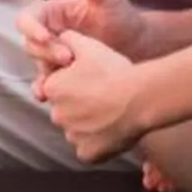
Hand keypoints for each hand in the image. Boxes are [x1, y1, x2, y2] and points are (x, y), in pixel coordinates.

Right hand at [17, 0, 157, 77]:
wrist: (142, 48)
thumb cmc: (124, 18)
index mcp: (52, 14)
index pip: (27, 19)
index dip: (31, 28)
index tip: (45, 36)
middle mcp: (49, 34)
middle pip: (29, 43)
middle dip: (44, 51)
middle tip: (68, 58)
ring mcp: (55, 55)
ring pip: (37, 64)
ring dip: (44, 72)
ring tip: (60, 82)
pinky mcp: (63, 75)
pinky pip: (47, 82)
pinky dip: (44, 88)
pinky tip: (47, 96)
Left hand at [35, 30, 146, 164]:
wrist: (140, 97)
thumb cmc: (114, 71)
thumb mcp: (88, 45)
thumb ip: (67, 39)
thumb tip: (60, 37)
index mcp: (51, 89)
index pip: (56, 89)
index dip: (74, 85)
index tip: (92, 83)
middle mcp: (56, 114)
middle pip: (65, 111)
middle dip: (79, 106)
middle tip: (103, 99)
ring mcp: (72, 136)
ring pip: (76, 130)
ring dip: (88, 125)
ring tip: (111, 114)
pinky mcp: (88, 154)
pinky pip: (88, 150)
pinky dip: (97, 144)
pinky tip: (112, 131)